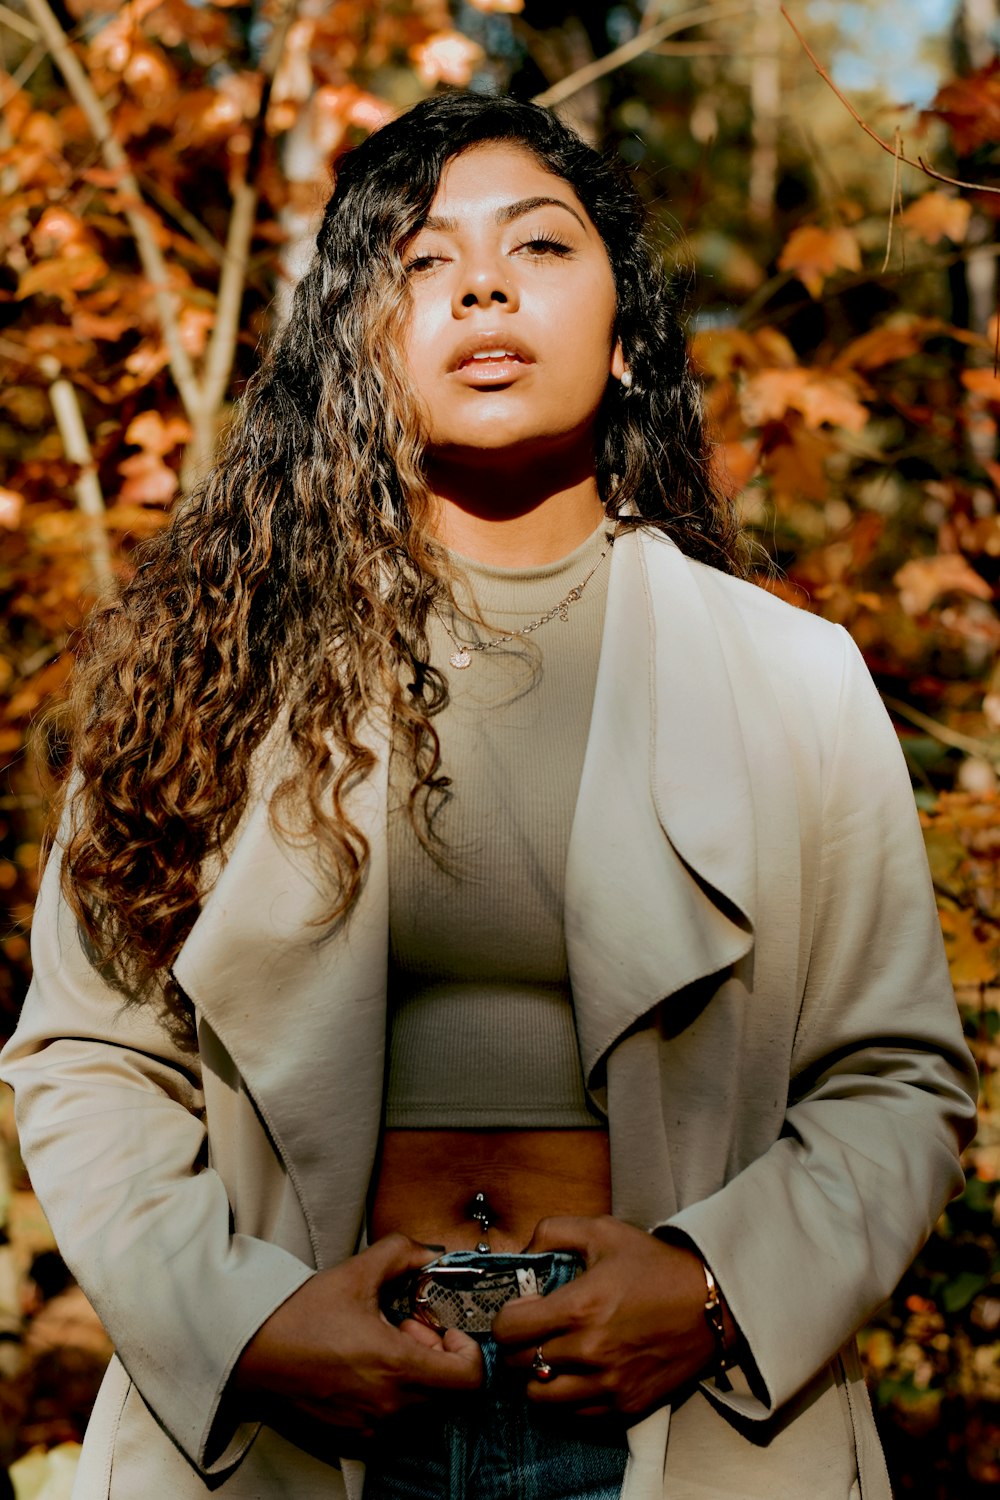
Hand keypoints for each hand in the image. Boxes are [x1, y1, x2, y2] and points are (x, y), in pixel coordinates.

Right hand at [233, 1233, 481, 1448]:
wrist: (250, 1354)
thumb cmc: (299, 1318)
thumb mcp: (356, 1273)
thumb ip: (402, 1254)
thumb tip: (430, 1252)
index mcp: (397, 1368)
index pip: (470, 1378)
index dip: (466, 1350)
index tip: (444, 1331)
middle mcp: (390, 1407)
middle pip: (447, 1390)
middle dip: (436, 1356)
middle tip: (407, 1331)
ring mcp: (372, 1429)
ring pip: (421, 1407)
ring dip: (414, 1376)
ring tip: (382, 1348)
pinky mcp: (353, 1440)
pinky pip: (394, 1424)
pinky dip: (392, 1397)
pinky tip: (365, 1370)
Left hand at [491, 1216, 725, 1417]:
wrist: (712, 1305)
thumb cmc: (656, 1267)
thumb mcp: (604, 1231)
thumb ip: (553, 1232)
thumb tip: (522, 1252)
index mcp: (580, 1307)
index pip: (509, 1330)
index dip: (505, 1320)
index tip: (519, 1311)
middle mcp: (590, 1351)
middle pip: (518, 1365)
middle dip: (515, 1347)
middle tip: (529, 1334)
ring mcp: (608, 1385)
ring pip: (540, 1398)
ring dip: (534, 1378)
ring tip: (547, 1358)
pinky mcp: (625, 1407)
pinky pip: (573, 1416)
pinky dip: (565, 1399)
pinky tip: (574, 1376)